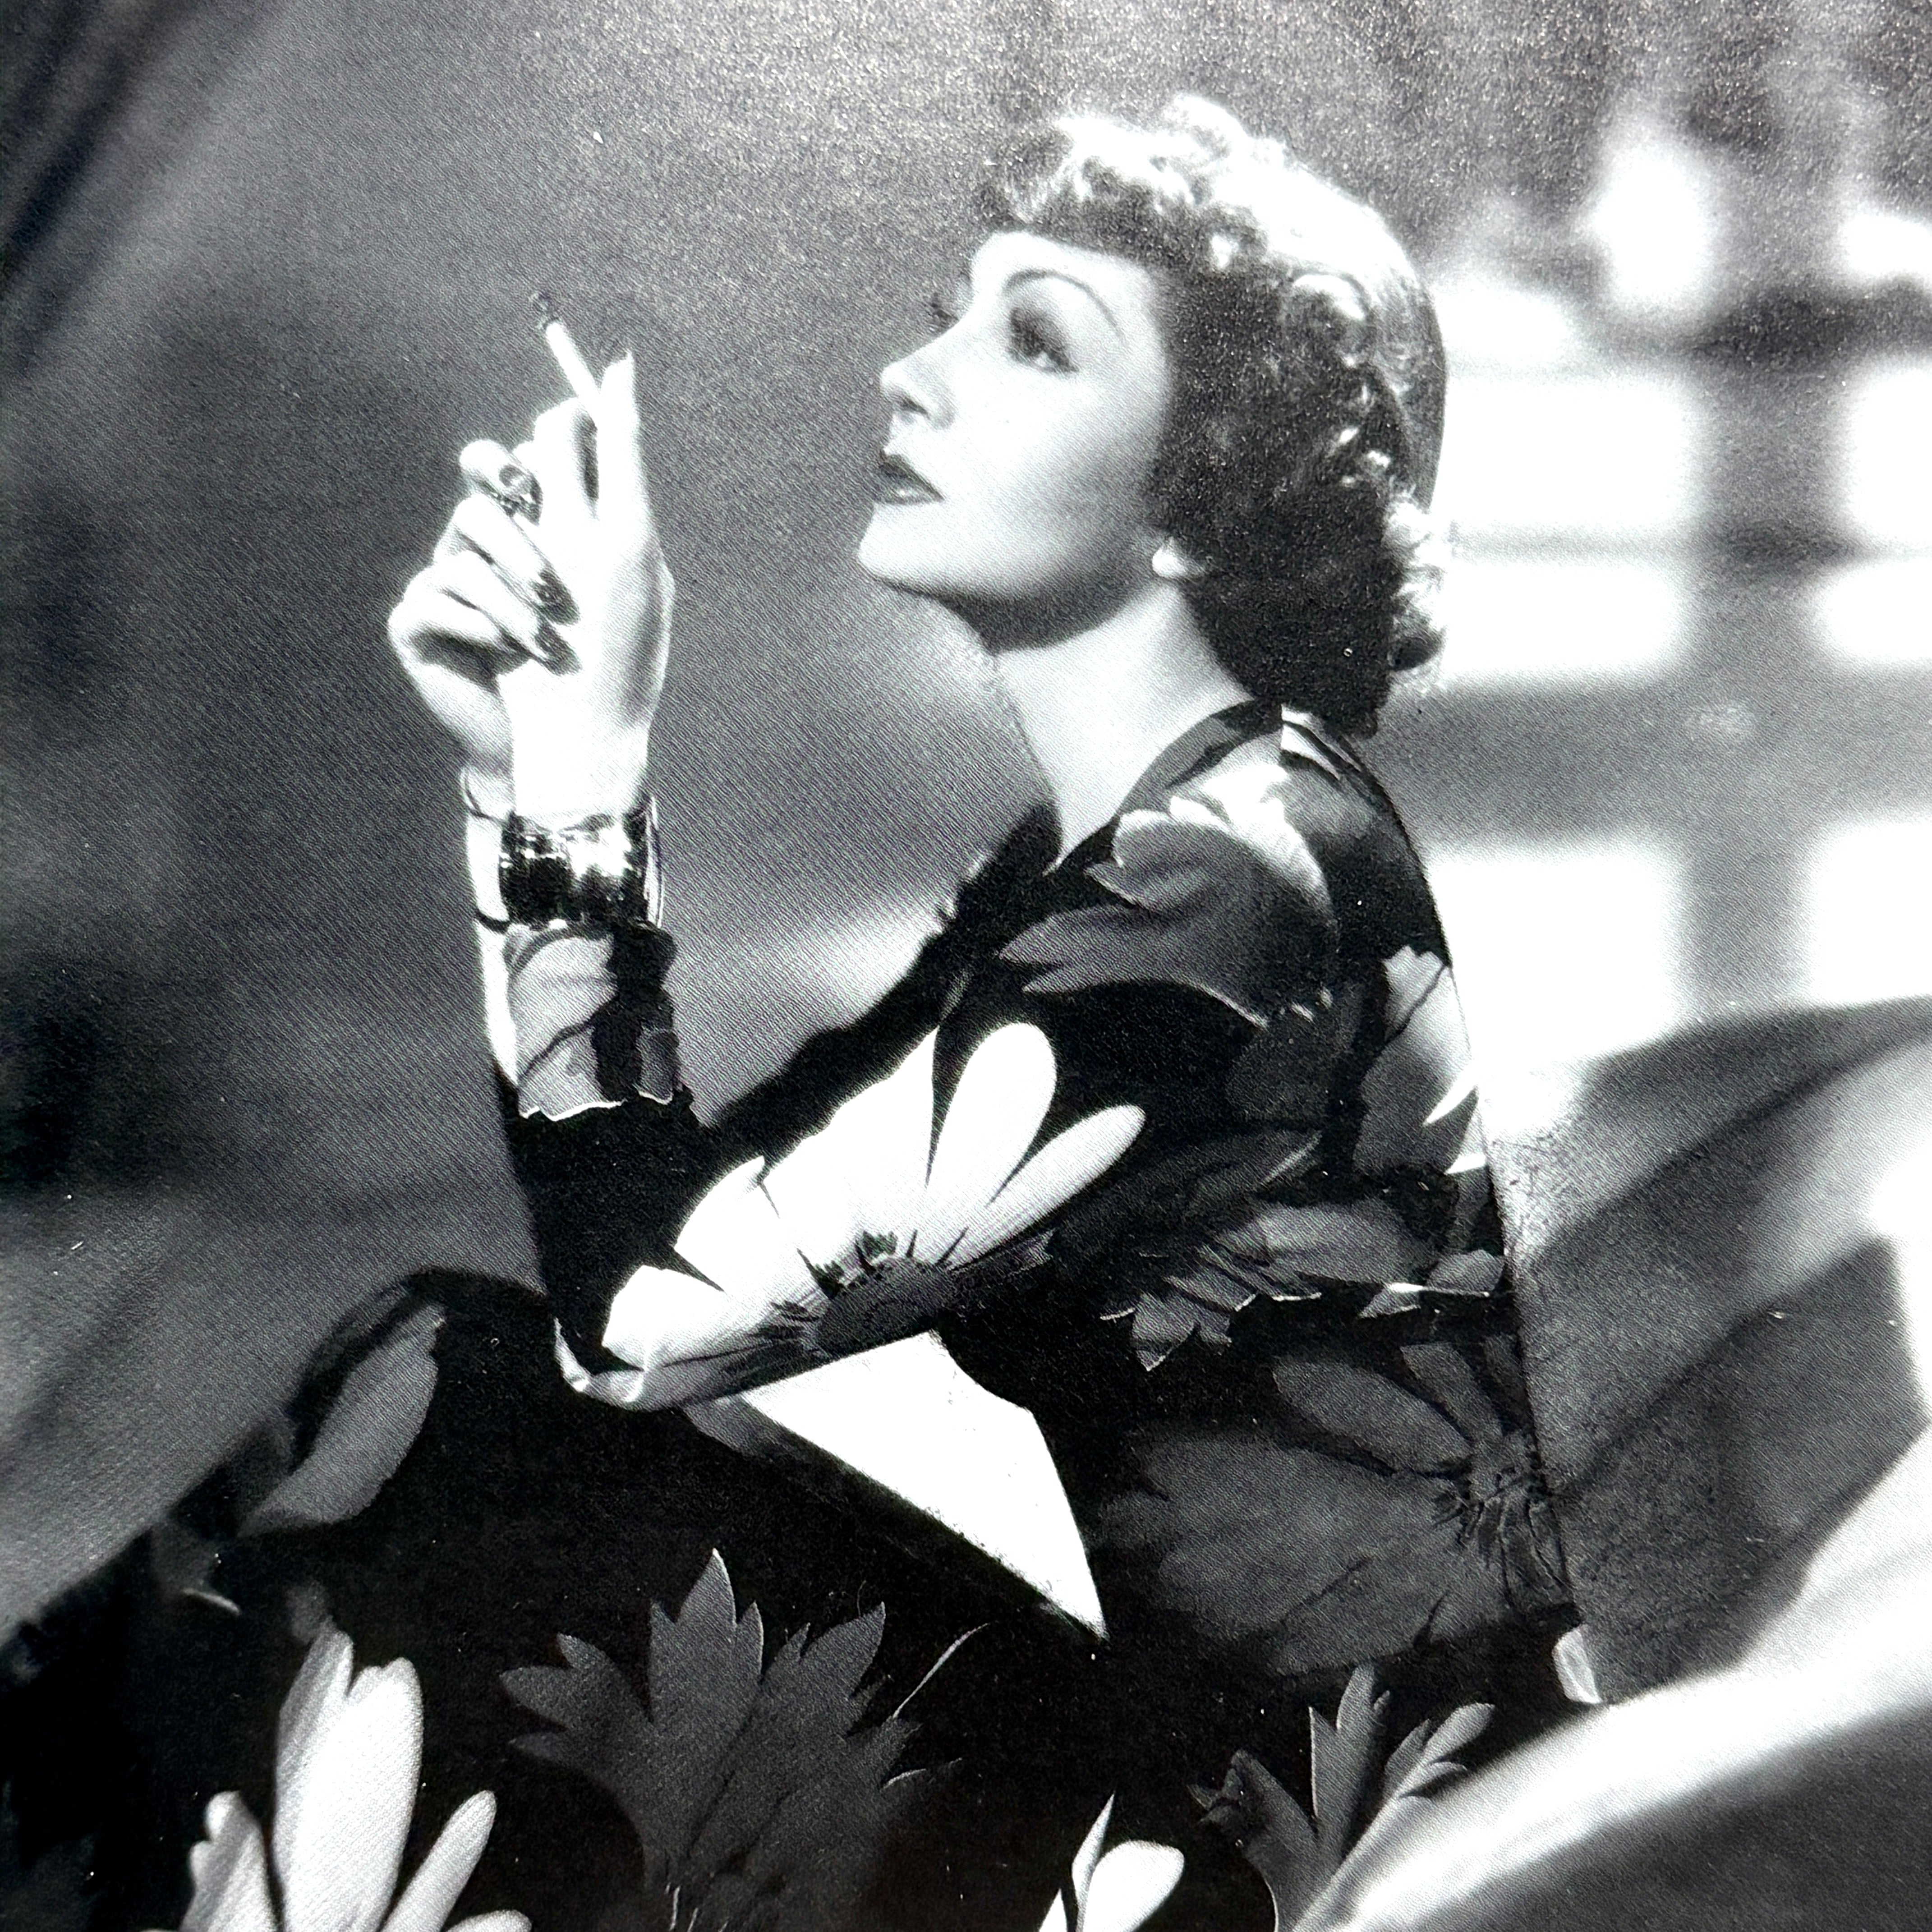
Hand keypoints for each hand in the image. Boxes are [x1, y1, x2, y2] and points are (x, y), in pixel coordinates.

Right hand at [387, 353, 672, 822]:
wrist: (574, 743)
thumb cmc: (606, 654)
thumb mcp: (626, 553)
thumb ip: (621, 462)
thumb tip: (622, 365)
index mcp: (543, 522)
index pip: (529, 454)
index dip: (541, 448)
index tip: (564, 466)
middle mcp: (492, 541)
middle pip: (483, 478)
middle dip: (512, 492)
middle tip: (535, 516)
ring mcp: (452, 581)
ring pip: (462, 533)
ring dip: (512, 577)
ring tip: (547, 627)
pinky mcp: (421, 627)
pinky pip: (432, 595)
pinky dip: (481, 623)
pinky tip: (513, 652)